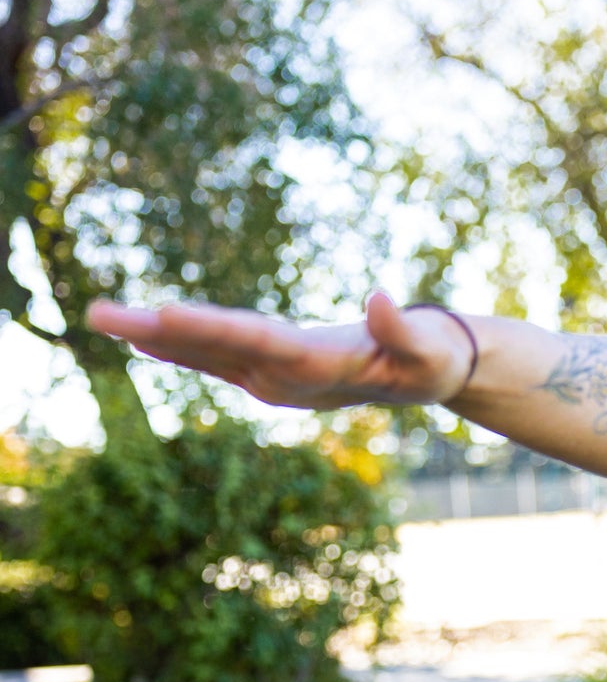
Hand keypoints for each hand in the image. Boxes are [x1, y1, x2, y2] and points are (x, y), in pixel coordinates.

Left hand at [82, 290, 472, 409]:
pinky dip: (175, 343)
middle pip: (214, 350)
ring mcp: (274, 381)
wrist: (430, 380)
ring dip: (150, 335)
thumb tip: (379, 300)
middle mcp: (287, 380)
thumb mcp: (430, 346)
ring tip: (100, 316)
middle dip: (155, 330)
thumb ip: (405, 329)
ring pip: (204, 354)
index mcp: (322, 367)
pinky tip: (141, 333)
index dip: (210, 328)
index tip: (162, 314)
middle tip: (97, 313)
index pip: (258, 343)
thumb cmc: (434, 357)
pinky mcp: (270, 373)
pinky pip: (214, 358)